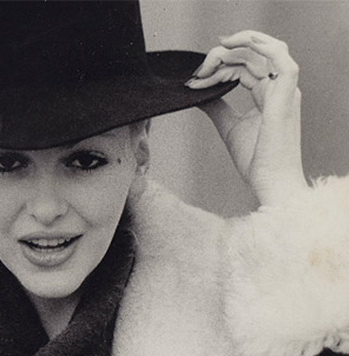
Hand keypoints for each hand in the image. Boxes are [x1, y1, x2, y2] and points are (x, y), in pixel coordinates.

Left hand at [186, 31, 308, 206]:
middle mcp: (280, 88)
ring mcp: (285, 91)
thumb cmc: (256, 161)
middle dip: (218, 59)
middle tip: (195, 75)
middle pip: (250, 56)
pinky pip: (281, 60)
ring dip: (232, 51)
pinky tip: (233, 48)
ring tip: (207, 64)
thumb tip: (197, 92)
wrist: (270, 183)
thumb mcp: (229, 127)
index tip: (192, 82)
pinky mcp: (286, 97)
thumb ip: (216, 106)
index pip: (244, 66)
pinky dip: (260, 47)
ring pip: (262, 52)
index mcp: (270, 94)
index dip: (217, 68)